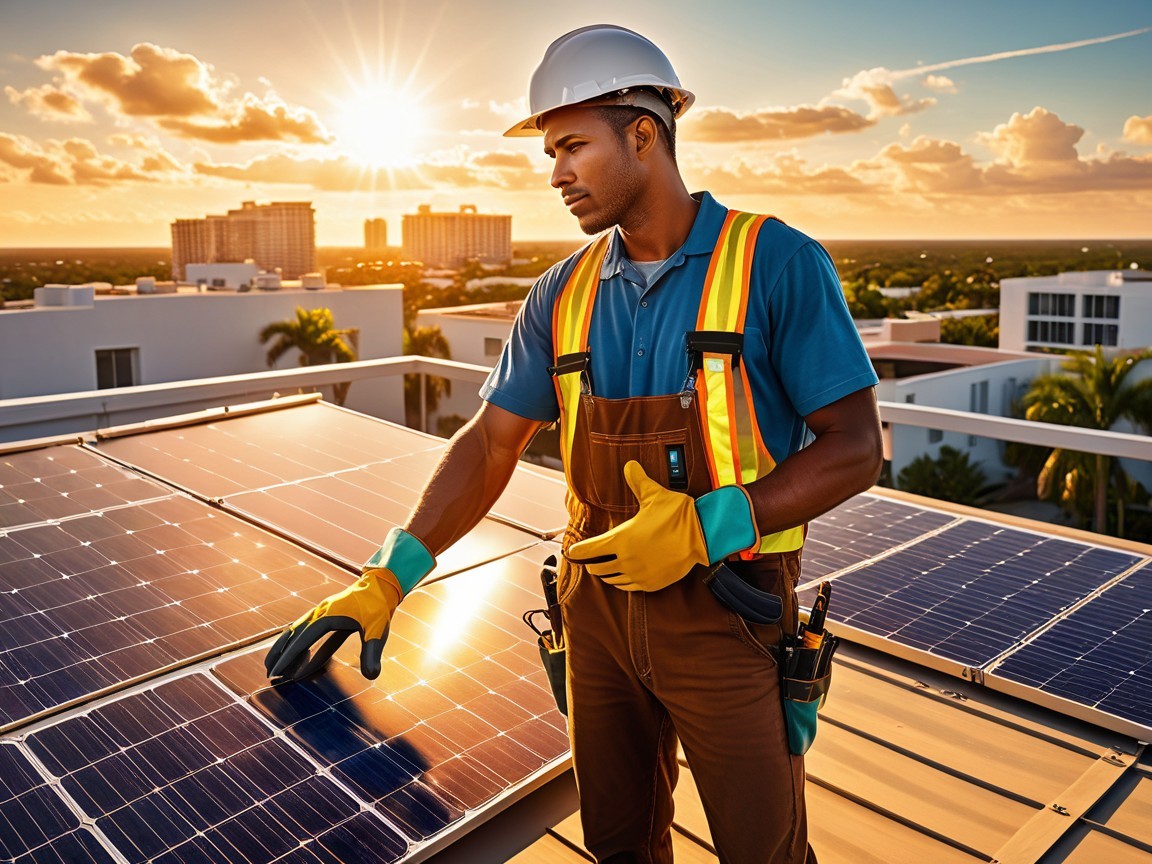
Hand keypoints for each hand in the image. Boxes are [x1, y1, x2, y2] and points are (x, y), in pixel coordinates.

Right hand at [265, 527, 434, 680]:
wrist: (381, 584)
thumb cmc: (379, 606)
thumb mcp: (378, 631)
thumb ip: (372, 653)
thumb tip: (372, 675)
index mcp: (329, 616)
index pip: (303, 639)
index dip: (290, 656)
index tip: (278, 671)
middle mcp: (320, 613)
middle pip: (292, 634)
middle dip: (279, 654)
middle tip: (269, 673)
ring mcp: (321, 612)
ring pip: (295, 631)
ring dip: (284, 648)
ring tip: (274, 666)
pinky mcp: (325, 614)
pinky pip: (306, 631)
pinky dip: (298, 644)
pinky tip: (297, 657)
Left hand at [566, 461, 757, 591]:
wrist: (702, 535)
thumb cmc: (677, 515)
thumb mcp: (654, 495)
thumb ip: (637, 481)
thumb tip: (629, 465)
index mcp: (622, 539)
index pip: (590, 550)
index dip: (577, 551)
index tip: (571, 552)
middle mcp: (627, 560)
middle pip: (598, 568)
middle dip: (591, 563)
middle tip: (588, 560)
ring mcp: (639, 574)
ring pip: (613, 580)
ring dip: (606, 574)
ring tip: (603, 568)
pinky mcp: (652, 583)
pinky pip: (629, 587)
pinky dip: (622, 583)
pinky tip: (622, 577)